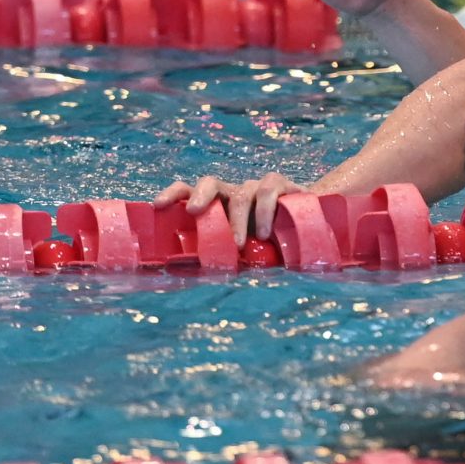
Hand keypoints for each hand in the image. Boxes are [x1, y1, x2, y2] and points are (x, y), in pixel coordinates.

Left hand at [154, 172, 300, 245]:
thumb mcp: (239, 252)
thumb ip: (221, 256)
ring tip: (240, 244)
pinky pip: (270, 189)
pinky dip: (265, 210)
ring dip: (239, 218)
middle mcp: (233, 192)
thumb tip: (192, 281)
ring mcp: (256, 187)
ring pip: (242, 192)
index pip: (188, 190)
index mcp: (216, 205)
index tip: (157, 206)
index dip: (172, 194)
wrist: (306, 227)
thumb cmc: (265, 244)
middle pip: (211, 182)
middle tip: (196, 214)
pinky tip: (265, 232)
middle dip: (202, 197)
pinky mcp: (281, 186)